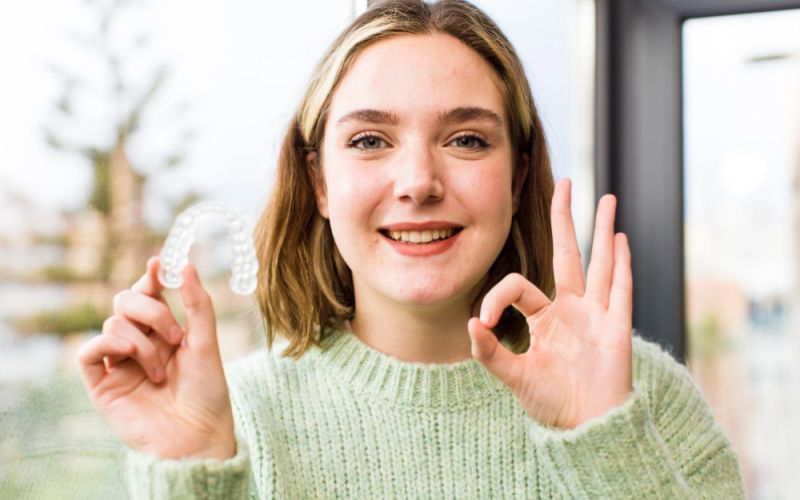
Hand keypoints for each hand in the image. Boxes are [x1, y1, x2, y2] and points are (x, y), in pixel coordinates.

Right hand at [76, 257, 235, 458]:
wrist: (197, 436)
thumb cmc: (206, 392)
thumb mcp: (207, 343)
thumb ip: (197, 304)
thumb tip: (185, 264)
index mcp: (164, 331)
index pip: (149, 293)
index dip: (151, 276)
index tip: (160, 262)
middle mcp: (139, 342)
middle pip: (126, 301)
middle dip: (151, 310)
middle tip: (176, 336)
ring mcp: (118, 362)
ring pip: (112, 325)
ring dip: (142, 344)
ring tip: (161, 372)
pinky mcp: (101, 384)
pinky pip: (88, 352)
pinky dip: (107, 346)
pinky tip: (129, 356)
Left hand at [468, 178, 632, 428]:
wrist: (586, 429)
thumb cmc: (551, 404)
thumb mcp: (513, 378)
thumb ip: (491, 354)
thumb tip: (471, 324)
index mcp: (544, 318)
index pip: (519, 286)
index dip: (497, 297)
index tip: (484, 323)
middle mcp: (571, 309)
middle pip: (568, 253)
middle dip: (566, 218)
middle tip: (565, 183)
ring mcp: (597, 315)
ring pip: (600, 263)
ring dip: (602, 230)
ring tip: (606, 197)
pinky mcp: (617, 329)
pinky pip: (620, 290)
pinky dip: (622, 265)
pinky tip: (620, 238)